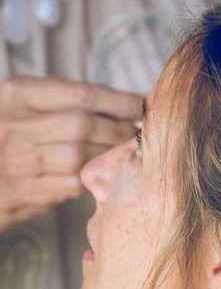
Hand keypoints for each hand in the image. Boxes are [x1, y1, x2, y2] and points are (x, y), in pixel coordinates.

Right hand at [0, 76, 141, 234]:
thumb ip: (66, 101)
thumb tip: (126, 104)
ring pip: (80, 157)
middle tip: (137, 134)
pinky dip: (92, 178)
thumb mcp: (25, 106)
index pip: (80, 95)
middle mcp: (14, 126)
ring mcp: (17, 162)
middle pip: (83, 125)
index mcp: (17, 95)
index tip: (140, 106)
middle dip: (118, 130)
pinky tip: (102, 172)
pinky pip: (72, 185)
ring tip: (124, 152)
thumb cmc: (12, 136)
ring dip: (109, 156)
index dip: (118, 101)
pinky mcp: (26, 193)